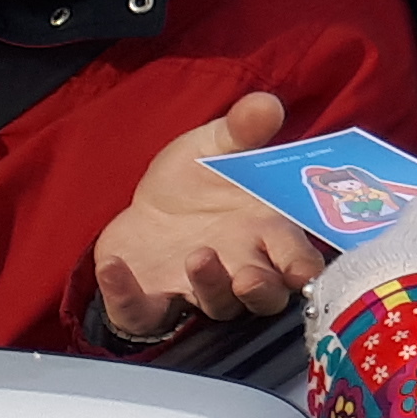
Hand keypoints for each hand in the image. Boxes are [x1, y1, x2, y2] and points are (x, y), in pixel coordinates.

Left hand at [91, 91, 325, 342]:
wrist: (146, 206)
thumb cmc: (196, 181)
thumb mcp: (215, 146)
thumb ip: (242, 130)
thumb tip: (267, 103)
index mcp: (265, 234)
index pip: (298, 263)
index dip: (303, 270)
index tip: (302, 271)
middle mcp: (239, 269)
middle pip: (265, 298)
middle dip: (261, 292)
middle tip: (248, 277)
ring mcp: (194, 290)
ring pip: (215, 306)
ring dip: (210, 286)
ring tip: (198, 256)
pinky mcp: (150, 301)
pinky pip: (141, 313)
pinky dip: (126, 296)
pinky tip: (113, 266)